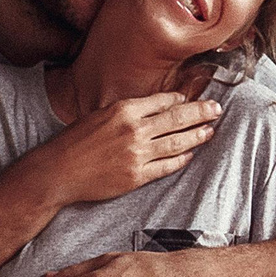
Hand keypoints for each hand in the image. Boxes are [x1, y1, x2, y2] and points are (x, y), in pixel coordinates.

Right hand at [26, 93, 219, 207]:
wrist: (58, 171)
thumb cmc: (75, 141)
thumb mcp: (100, 114)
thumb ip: (127, 111)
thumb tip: (156, 106)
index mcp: (124, 109)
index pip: (163, 101)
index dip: (182, 100)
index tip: (194, 100)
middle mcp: (134, 129)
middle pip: (178, 118)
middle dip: (201, 112)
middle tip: (217, 109)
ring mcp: (137, 154)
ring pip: (178, 142)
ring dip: (197, 135)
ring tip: (211, 130)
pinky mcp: (136, 176)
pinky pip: (167, 166)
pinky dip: (181, 159)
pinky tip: (191, 154)